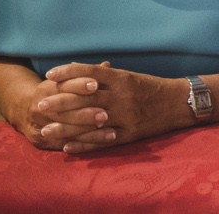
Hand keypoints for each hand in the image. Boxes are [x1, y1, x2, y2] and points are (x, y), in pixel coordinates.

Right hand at [12, 73, 106, 151]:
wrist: (26, 110)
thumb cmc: (57, 91)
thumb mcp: (65, 80)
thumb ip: (86, 74)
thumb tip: (107, 65)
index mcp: (46, 89)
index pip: (63, 86)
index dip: (79, 85)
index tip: (96, 85)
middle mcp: (41, 107)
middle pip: (64, 111)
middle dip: (85, 114)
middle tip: (105, 115)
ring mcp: (40, 125)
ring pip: (66, 130)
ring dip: (89, 132)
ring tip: (110, 132)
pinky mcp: (43, 141)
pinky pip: (66, 144)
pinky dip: (84, 144)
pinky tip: (101, 143)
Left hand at [40, 62, 191, 153]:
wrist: (179, 103)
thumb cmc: (150, 88)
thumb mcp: (129, 77)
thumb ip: (104, 76)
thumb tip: (77, 70)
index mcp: (122, 79)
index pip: (91, 73)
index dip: (69, 72)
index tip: (49, 74)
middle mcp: (122, 96)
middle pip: (86, 98)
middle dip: (60, 102)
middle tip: (39, 105)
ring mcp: (125, 116)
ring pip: (90, 122)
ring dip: (66, 127)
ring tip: (46, 130)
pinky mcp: (129, 133)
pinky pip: (102, 141)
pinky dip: (83, 145)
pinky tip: (67, 147)